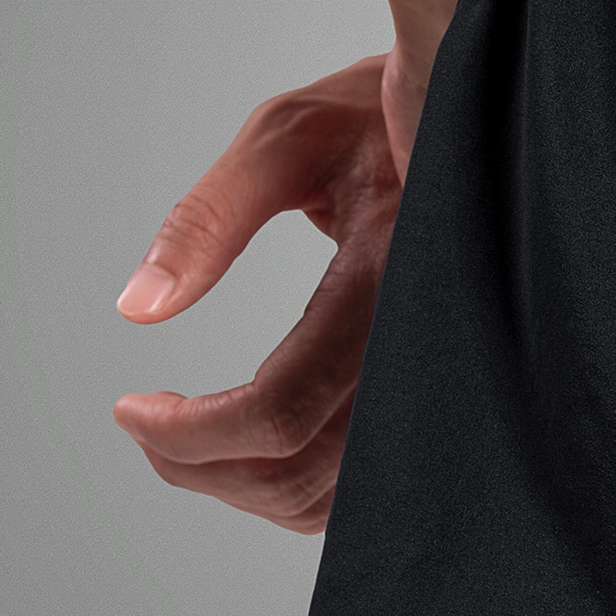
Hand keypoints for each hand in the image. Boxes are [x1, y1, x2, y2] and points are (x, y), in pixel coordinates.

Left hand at [113, 54, 404, 533]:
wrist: (484, 125)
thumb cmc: (384, 118)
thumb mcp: (286, 138)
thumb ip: (208, 219)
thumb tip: (140, 306)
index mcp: (392, 281)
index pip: (280, 410)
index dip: (188, 433)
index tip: (131, 408)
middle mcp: (429, 346)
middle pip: (300, 473)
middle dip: (199, 465)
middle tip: (146, 425)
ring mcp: (445, 380)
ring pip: (336, 497)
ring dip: (247, 486)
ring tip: (193, 438)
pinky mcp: (445, 394)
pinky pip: (370, 484)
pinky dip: (301, 484)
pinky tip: (259, 439)